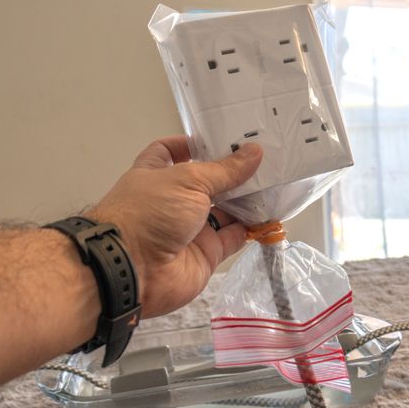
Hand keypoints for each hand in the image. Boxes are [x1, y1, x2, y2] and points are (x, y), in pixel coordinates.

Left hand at [88, 136, 262, 317]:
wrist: (133, 270)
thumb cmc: (148, 213)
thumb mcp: (187, 180)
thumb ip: (224, 170)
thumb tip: (254, 153)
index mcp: (157, 175)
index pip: (171, 152)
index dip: (192, 144)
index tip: (220, 137)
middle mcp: (173, 201)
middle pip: (206, 182)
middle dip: (231, 172)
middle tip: (262, 158)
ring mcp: (190, 228)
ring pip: (224, 210)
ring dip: (246, 199)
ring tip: (274, 181)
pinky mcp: (206, 253)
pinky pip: (233, 237)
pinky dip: (251, 227)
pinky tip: (270, 213)